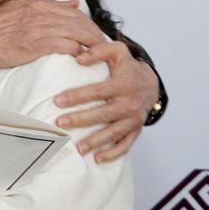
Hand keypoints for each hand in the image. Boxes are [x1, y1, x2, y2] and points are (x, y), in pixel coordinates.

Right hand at [0, 0, 104, 67]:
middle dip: (95, 34)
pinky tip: (82, 57)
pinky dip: (76, 50)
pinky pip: (63, 45)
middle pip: (79, 22)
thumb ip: (50, 6)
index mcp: (40, 6)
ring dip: (90, 43)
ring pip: (75, 32)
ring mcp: (38, 29)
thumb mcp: (24, 7)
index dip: (89, 24)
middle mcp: (42, 15)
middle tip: (105, 46)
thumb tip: (74, 3)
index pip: (75, 12)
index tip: (97, 35)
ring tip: (99, 54)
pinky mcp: (34, 44)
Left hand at [54, 41, 159, 162]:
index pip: (97, 91)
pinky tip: (97, 159)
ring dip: (95, 142)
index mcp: (124, 84)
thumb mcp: (117, 51)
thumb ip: (98, 50)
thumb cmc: (127, 67)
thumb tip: (78, 58)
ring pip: (113, 133)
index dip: (77, 96)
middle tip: (60, 123)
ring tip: (77, 148)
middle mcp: (130, 103)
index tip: (58, 101)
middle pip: (103, 114)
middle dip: (81, 120)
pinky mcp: (136, 130)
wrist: (150, 84)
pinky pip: (126, 145)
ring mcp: (134, 119)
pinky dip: (113, 153)